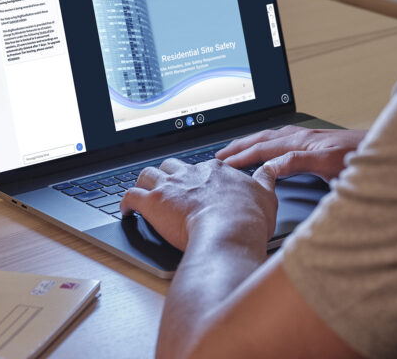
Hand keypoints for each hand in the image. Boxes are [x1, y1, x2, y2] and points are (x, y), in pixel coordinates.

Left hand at [120, 157, 277, 250]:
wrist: (228, 232)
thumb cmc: (248, 219)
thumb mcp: (266, 196)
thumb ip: (265, 180)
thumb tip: (271, 168)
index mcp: (215, 171)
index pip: (202, 168)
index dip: (197, 178)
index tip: (196, 187)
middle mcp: (190, 174)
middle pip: (172, 166)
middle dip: (168, 175)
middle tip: (167, 187)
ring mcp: (170, 187)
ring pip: (148, 174)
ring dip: (144, 183)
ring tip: (142, 192)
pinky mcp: (152, 203)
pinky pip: (130, 196)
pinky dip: (125, 203)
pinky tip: (125, 211)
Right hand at [216, 126, 366, 182]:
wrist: (389, 150)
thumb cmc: (365, 160)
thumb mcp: (332, 167)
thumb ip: (300, 163)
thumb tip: (272, 165)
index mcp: (308, 145)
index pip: (267, 151)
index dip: (245, 159)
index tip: (227, 167)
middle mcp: (307, 138)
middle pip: (266, 140)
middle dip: (241, 148)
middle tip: (219, 157)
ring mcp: (312, 138)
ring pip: (273, 137)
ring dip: (251, 143)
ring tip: (234, 151)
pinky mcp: (317, 142)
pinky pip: (283, 138)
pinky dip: (267, 142)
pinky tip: (266, 148)